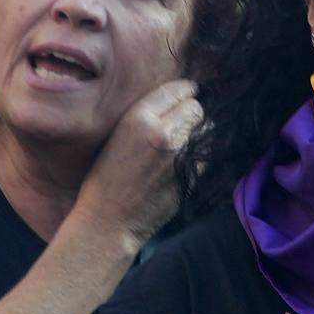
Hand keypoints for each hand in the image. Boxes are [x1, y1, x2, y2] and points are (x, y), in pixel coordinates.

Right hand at [72, 78, 201, 246]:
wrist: (108, 222)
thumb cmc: (106, 180)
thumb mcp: (117, 137)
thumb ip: (145, 118)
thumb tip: (174, 103)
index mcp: (137, 118)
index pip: (176, 91)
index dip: (185, 91)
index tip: (190, 92)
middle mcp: (161, 132)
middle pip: (196, 108)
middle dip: (193, 113)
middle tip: (186, 122)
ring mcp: (179, 154)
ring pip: (206, 130)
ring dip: (199, 133)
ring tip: (183, 144)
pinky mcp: (190, 174)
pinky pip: (206, 154)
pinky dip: (200, 155)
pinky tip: (184, 163)